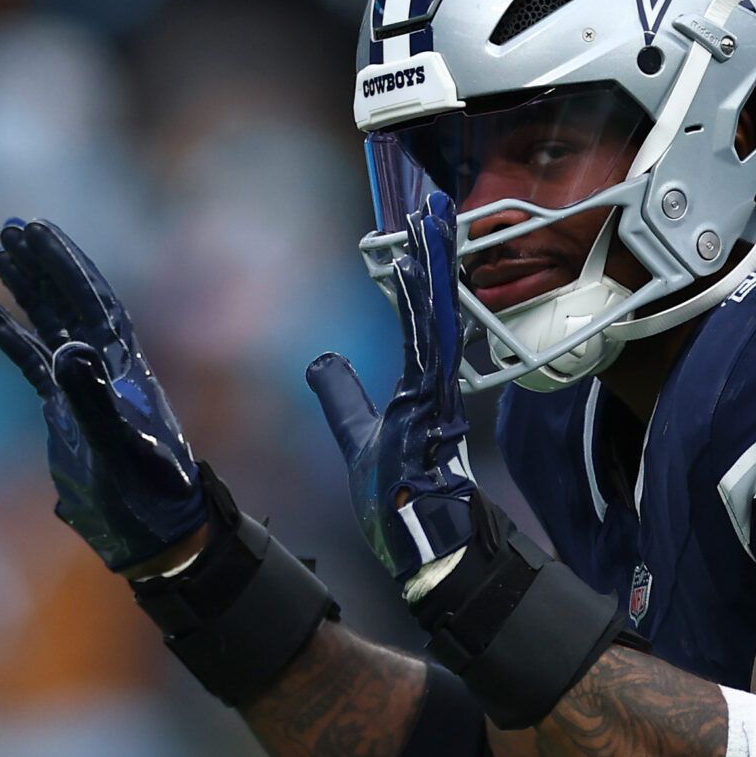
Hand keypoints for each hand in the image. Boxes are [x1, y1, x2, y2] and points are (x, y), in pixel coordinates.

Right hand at [0, 219, 208, 572]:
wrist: (155, 537)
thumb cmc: (146, 499)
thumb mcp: (118, 450)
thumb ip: (93, 401)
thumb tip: (67, 348)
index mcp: (128, 371)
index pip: (96, 303)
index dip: (69, 264)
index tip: (39, 228)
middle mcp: (110, 371)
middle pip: (75, 302)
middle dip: (46, 263)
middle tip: (12, 224)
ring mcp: (87, 390)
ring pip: (55, 325)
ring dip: (31, 288)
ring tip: (0, 250)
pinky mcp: (66, 414)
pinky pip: (35, 365)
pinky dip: (13, 338)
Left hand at [307, 191, 475, 584]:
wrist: (427, 549)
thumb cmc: (400, 503)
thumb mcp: (358, 438)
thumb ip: (343, 398)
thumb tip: (319, 361)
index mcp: (420, 389)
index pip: (418, 321)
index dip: (418, 278)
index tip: (419, 235)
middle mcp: (433, 385)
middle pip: (431, 309)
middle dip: (432, 257)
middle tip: (433, 207)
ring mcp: (436, 397)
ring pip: (433, 319)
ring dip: (431, 270)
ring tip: (431, 223)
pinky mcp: (432, 411)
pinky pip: (428, 349)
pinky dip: (422, 310)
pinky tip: (417, 275)